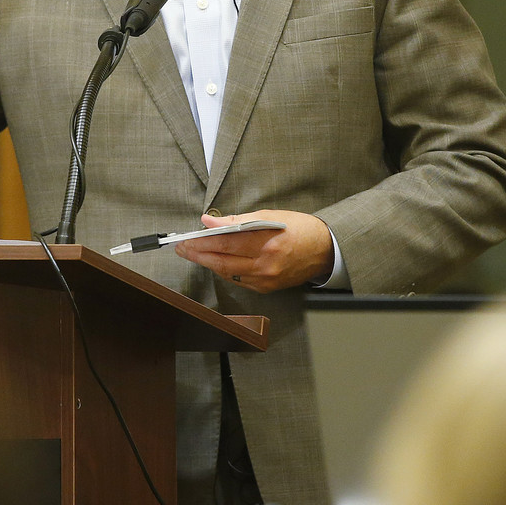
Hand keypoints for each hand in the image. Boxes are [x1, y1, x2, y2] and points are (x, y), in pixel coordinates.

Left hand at [175, 210, 334, 292]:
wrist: (324, 250)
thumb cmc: (299, 228)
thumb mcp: (270, 215)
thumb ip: (238, 220)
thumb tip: (211, 222)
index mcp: (268, 243)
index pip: (226, 243)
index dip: (203, 241)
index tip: (187, 236)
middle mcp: (266, 265)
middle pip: (222, 261)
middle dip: (197, 254)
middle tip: (181, 248)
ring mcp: (266, 280)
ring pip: (226, 272)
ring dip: (206, 263)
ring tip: (192, 253)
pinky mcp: (266, 288)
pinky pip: (237, 279)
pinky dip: (223, 270)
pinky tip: (213, 261)